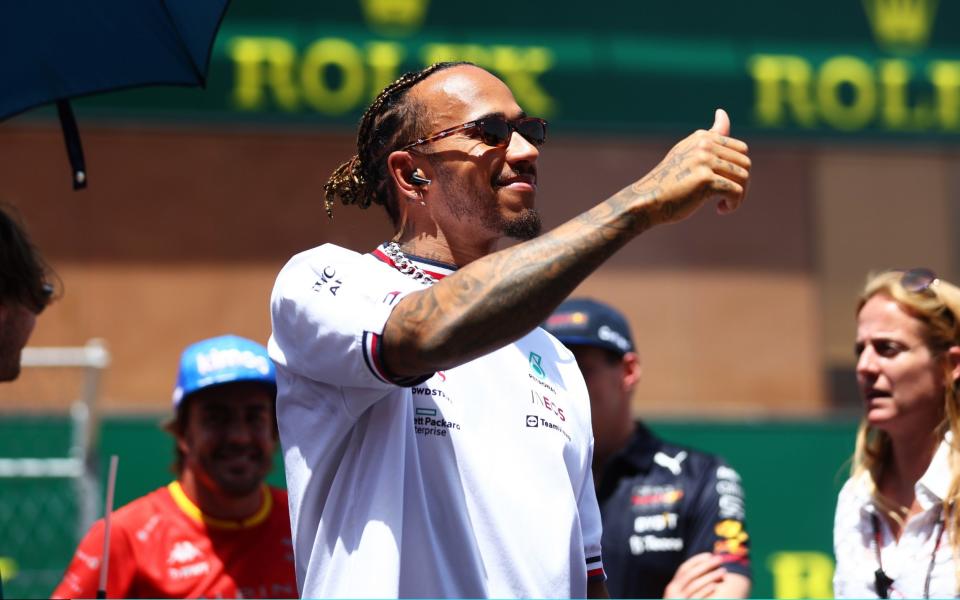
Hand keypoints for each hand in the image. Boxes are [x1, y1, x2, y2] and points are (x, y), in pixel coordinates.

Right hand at [627, 109, 750, 226]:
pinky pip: (735, 191)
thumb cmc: (670, 180)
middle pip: (745, 163)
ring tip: (723, 204)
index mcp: (702, 137)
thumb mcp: (688, 152)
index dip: (738, 169)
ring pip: (743, 177)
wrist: (648, 200)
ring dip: (739, 196)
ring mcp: (704, 161)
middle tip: (728, 197)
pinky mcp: (705, 180)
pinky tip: (720, 209)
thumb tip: (722, 112)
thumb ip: (710, 136)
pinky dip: (733, 204)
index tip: (726, 183)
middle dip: (742, 183)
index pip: (741, 149)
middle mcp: (704, 145)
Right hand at [663, 552, 726, 598]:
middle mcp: (673, 591)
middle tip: (720, 559)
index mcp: (672, 586)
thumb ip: (688, 586)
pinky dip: (705, 590)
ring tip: (723, 571)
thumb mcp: (680, 597)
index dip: (696, 560)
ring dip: (709, 576)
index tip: (709, 554)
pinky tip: (715, 586)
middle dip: (705, 565)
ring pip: (694, 584)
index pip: (684, 568)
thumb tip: (705, 571)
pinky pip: (696, 598)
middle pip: (690, 574)